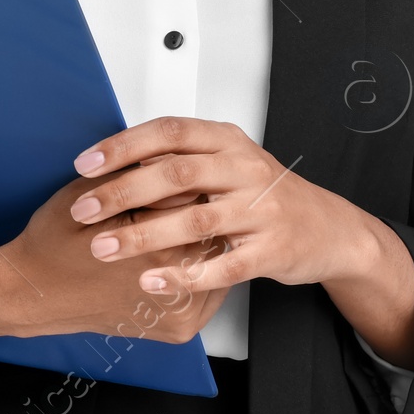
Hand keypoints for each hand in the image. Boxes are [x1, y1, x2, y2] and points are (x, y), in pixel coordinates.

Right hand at [0, 173, 228, 346]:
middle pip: (212, 231)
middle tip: (184, 200)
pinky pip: (208, 292)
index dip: (187, 181)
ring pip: (215, 262)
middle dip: (200, 211)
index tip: (179, 176)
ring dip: (206, 241)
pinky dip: (202, 272)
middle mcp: (173, 285)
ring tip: (185, 226)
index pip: (196, 199)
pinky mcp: (180, 328)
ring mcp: (180, 313)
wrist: (34, 292)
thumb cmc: (55, 242)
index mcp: (154, 245)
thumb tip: (179, 163)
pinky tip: (184, 254)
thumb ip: (139, 178)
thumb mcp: (90, 192)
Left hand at [65, 117, 413, 367]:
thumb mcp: (229, 161)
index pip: (169, 132)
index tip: (86, 163)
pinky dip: (183, 275)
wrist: (329, 228)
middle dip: (122, 192)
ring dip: (143, 235)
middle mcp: (245, 170)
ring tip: (103, 247)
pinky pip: (222, 265)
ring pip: (194, 220)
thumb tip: (118, 157)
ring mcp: (261, 211)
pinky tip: (151, 281)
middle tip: (84, 209)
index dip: (124, 146)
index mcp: (228, 141)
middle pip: (175, 174)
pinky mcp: (270, 251)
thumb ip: (183, 157)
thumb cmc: (267, 194)